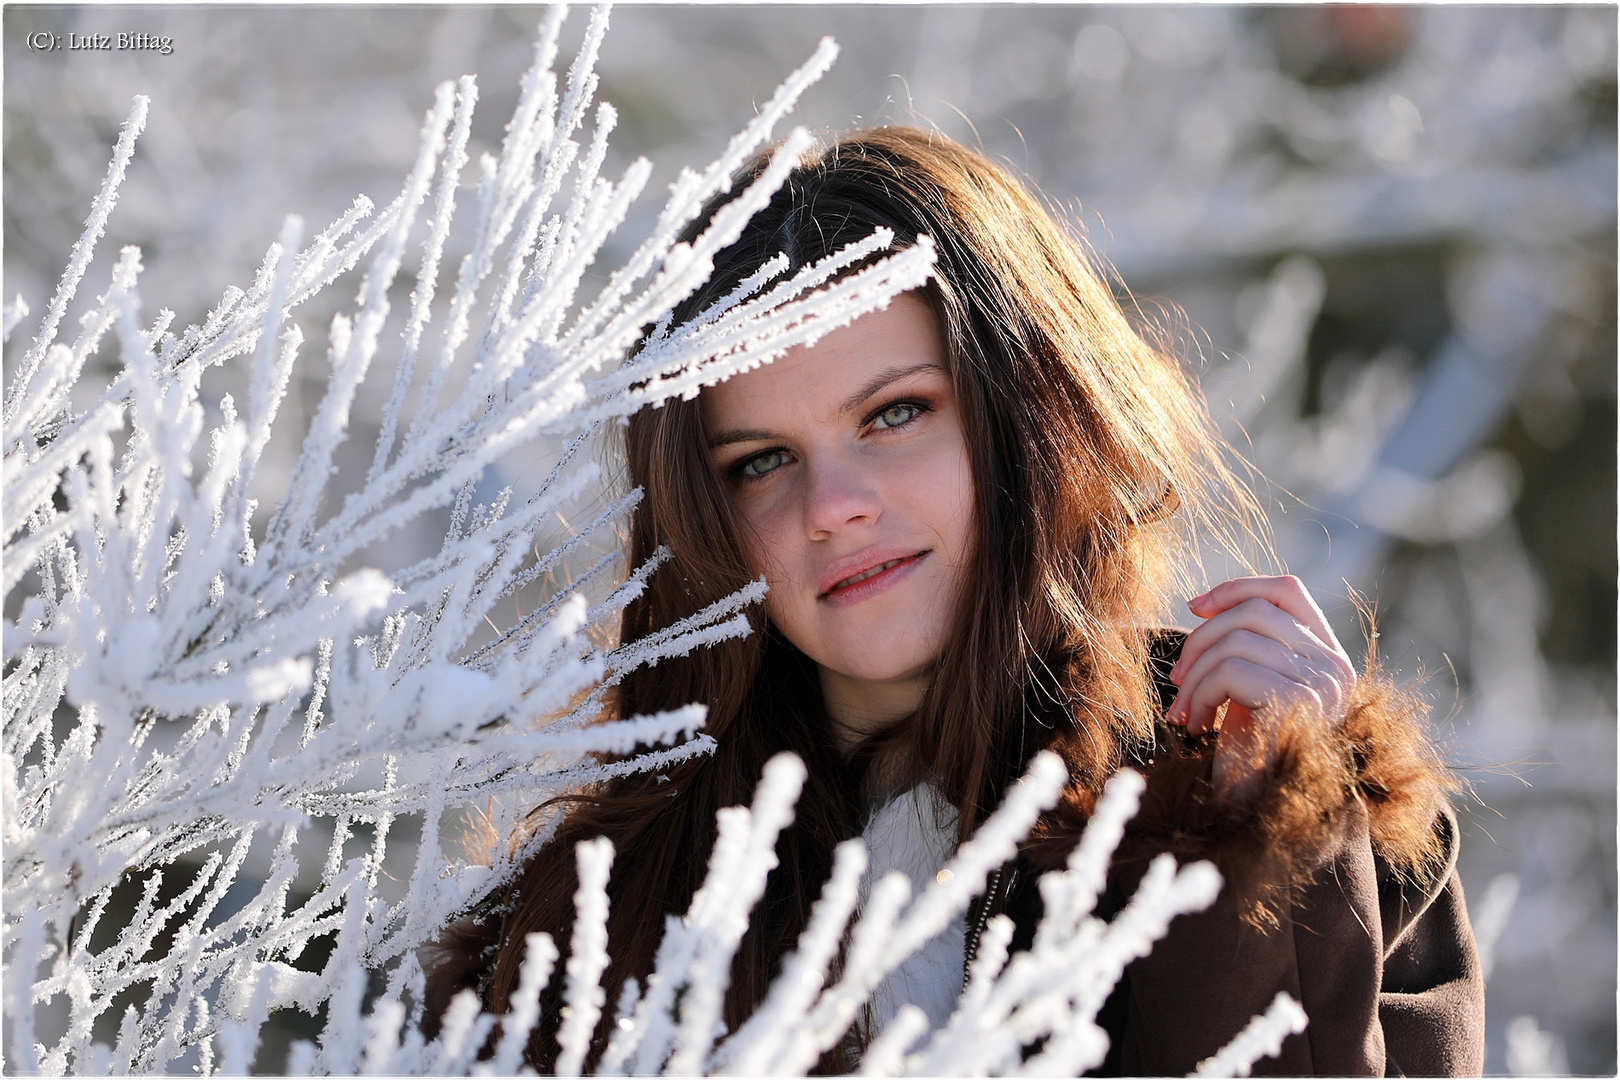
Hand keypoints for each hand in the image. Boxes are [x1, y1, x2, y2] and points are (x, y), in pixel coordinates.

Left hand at [1165, 575, 1356, 800]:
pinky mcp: (1301, 705)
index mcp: (1328, 657)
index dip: (1237, 588)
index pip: (1288, 591)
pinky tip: (1197, 726)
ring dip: (1195, 677)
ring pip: (1236, 642)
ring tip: (1186, 712)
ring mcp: (1323, 685)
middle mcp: (1335, 667)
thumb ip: (1245, 649)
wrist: (1259, 816)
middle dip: (1200, 640)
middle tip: (1177, 680)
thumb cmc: (1247, 755)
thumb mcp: (1249, 689)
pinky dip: (1200, 695)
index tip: (1195, 607)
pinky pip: (1231, 672)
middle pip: (1253, 613)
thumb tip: (1204, 606)